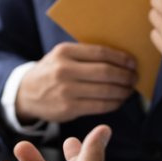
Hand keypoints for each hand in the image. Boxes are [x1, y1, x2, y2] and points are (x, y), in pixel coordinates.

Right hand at [16, 42, 136, 122]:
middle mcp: (64, 70)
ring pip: (105, 90)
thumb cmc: (52, 71)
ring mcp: (66, 90)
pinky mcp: (68, 108)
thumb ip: (85, 55)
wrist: (27, 93)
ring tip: (129, 90)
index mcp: (65, 52)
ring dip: (123, 91)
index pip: (101, 53)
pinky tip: (119, 101)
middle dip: (125, 76)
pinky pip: (99, 106)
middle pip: (106, 72)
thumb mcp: (61, 56)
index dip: (121, 58)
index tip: (133, 63)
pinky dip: (114, 104)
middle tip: (134, 78)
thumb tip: (121, 59)